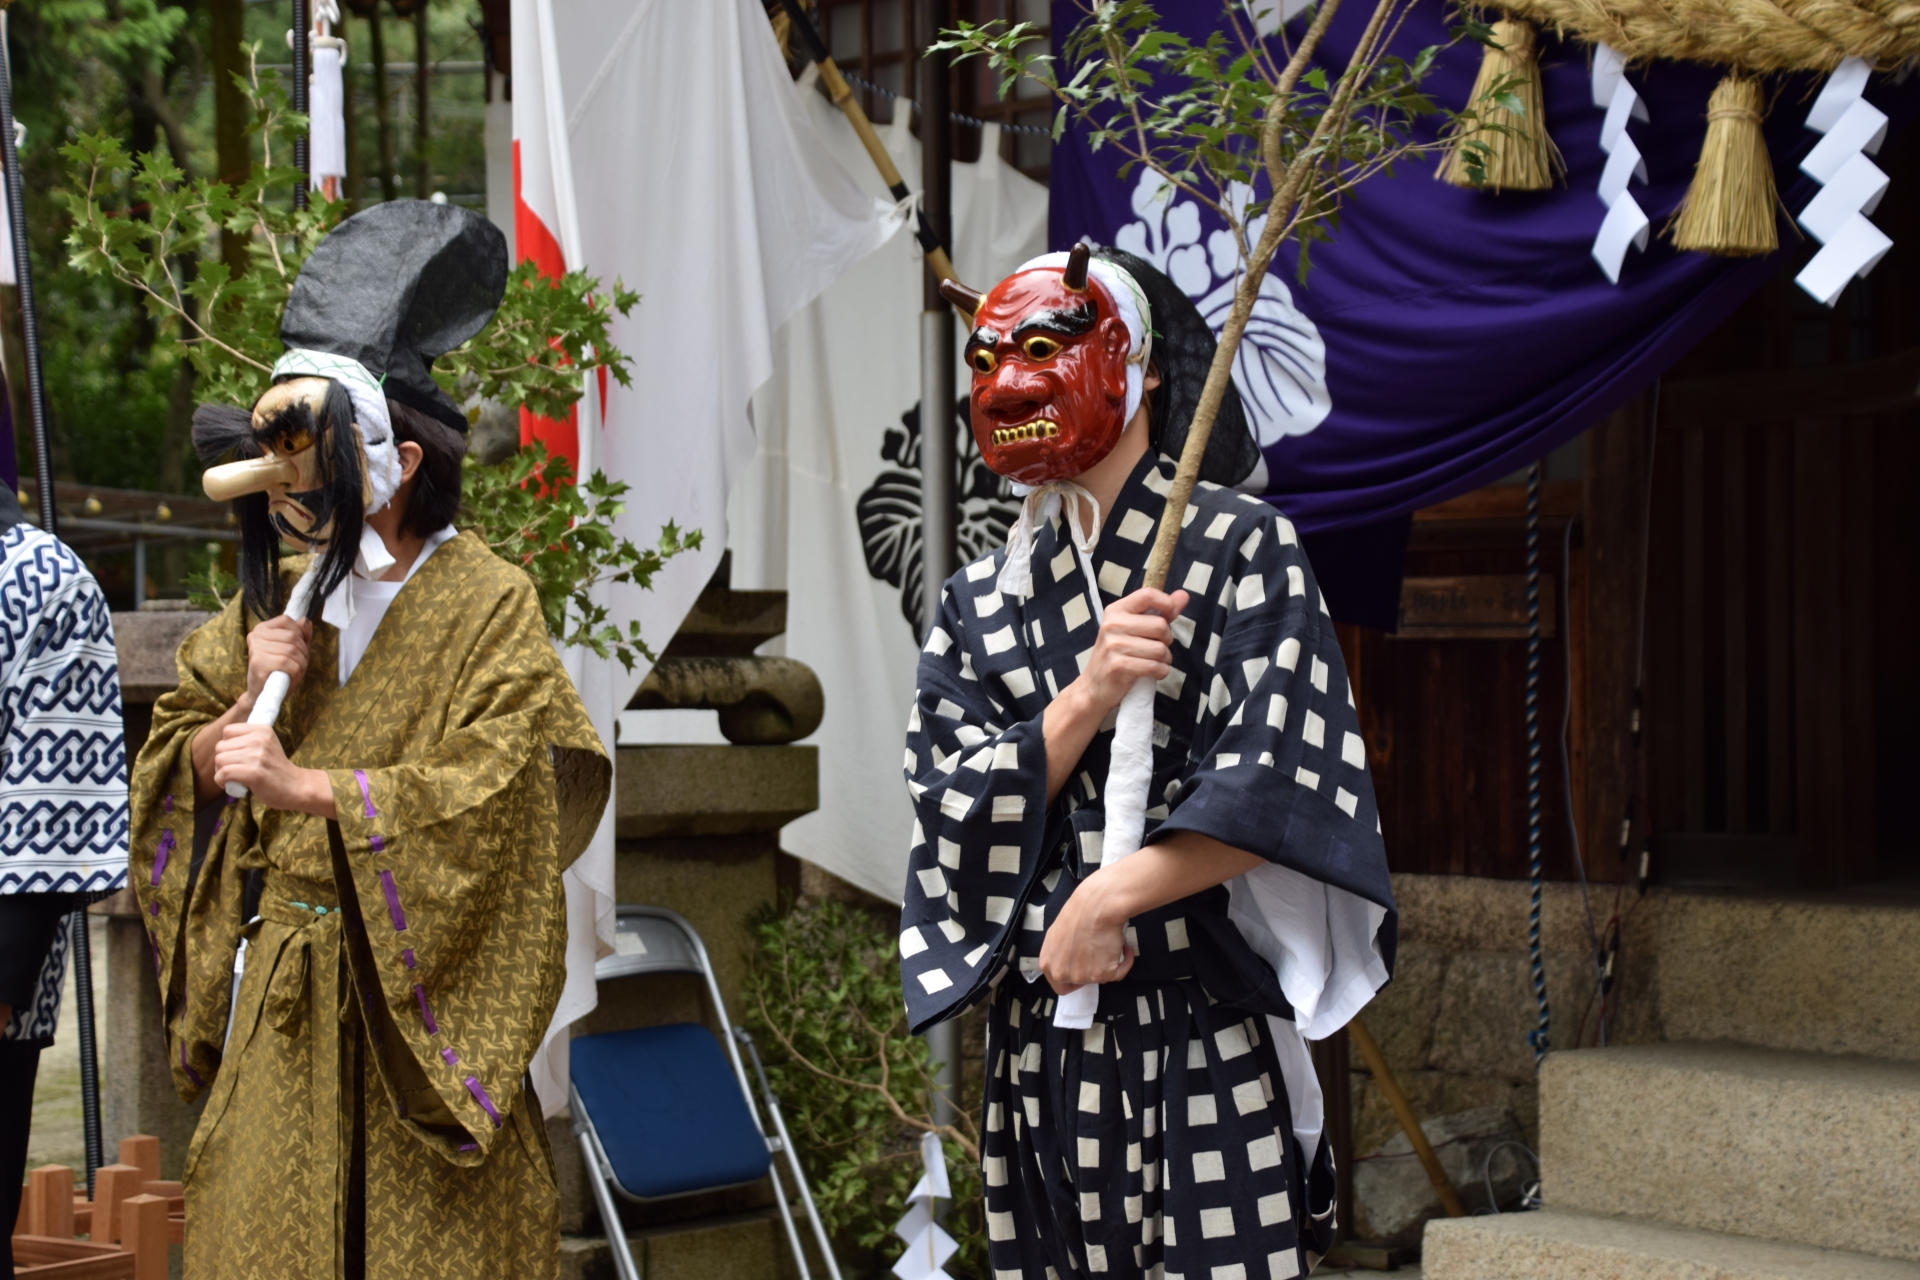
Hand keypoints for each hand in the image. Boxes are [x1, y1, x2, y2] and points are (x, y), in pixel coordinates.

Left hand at [212, 723, 334, 815]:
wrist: (295, 787)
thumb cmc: (276, 768)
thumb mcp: (266, 744)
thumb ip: (247, 739)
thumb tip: (221, 743)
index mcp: (262, 729)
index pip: (227, 731)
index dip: (227, 745)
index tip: (236, 756)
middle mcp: (260, 739)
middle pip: (220, 747)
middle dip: (222, 760)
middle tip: (234, 770)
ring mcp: (257, 756)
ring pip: (219, 760)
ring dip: (220, 772)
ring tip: (233, 777)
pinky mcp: (254, 773)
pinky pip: (224, 773)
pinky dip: (221, 781)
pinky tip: (229, 784)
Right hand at [245, 616, 313, 706]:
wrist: (261, 695)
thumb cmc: (279, 671)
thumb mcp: (293, 651)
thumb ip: (301, 635)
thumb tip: (306, 621)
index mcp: (262, 628)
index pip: (286, 620)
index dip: (299, 634)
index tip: (298, 649)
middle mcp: (256, 635)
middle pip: (292, 636)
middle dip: (303, 652)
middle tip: (298, 664)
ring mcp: (256, 648)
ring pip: (292, 650)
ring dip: (301, 663)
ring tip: (294, 671)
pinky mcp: (259, 663)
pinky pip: (287, 662)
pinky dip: (295, 671)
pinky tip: (289, 677)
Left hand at [1038, 870, 1134, 995]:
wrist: (1098, 905)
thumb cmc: (1079, 911)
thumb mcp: (1057, 932)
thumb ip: (1059, 952)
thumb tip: (1070, 959)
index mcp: (1048, 964)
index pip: (1060, 985)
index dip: (1073, 979)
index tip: (1083, 968)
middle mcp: (1062, 973)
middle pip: (1080, 982)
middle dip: (1091, 969)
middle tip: (1098, 952)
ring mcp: (1082, 976)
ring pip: (1099, 977)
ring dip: (1106, 962)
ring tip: (1109, 941)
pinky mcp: (1103, 974)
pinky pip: (1118, 973)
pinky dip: (1125, 961)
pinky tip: (1125, 948)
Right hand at [1077, 588, 1187, 714]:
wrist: (1095, 686)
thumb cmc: (1118, 654)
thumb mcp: (1134, 628)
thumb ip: (1160, 611)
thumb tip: (1184, 595)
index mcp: (1116, 610)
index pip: (1148, 595)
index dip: (1167, 604)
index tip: (1170, 615)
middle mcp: (1112, 624)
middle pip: (1160, 625)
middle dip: (1167, 640)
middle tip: (1157, 648)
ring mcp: (1114, 645)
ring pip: (1160, 649)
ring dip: (1165, 659)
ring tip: (1154, 661)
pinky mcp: (1119, 666)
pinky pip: (1155, 666)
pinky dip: (1161, 672)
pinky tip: (1152, 672)